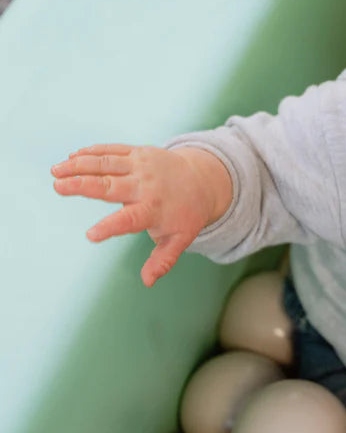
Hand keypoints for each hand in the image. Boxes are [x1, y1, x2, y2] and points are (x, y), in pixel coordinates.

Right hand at [51, 144, 231, 286]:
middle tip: (58, 187)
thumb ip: (162, 260)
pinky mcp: (139, 152)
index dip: (111, 227)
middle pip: (111, 185)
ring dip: (80, 165)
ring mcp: (142, 166)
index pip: (129, 220)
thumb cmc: (187, 214)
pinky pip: (113, 150)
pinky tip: (71, 157)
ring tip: (56, 171)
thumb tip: (147, 282)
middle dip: (84, 185)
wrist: (203, 180)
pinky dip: (92, 152)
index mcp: (154, 210)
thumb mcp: (180, 239)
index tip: (90, 235)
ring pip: (107, 163)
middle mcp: (146, 186)